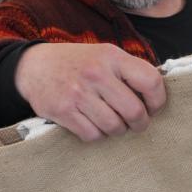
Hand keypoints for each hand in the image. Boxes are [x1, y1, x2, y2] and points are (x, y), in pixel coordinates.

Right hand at [14, 42, 165, 141]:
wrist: (34, 66)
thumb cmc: (78, 63)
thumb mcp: (105, 55)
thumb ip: (129, 71)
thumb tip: (157, 96)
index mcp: (112, 57)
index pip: (150, 81)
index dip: (158, 100)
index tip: (153, 108)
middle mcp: (96, 73)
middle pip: (134, 111)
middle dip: (140, 123)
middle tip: (136, 124)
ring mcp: (78, 93)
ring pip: (114, 127)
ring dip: (118, 130)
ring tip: (113, 122)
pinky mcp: (62, 111)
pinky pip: (92, 135)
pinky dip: (97, 135)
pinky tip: (93, 124)